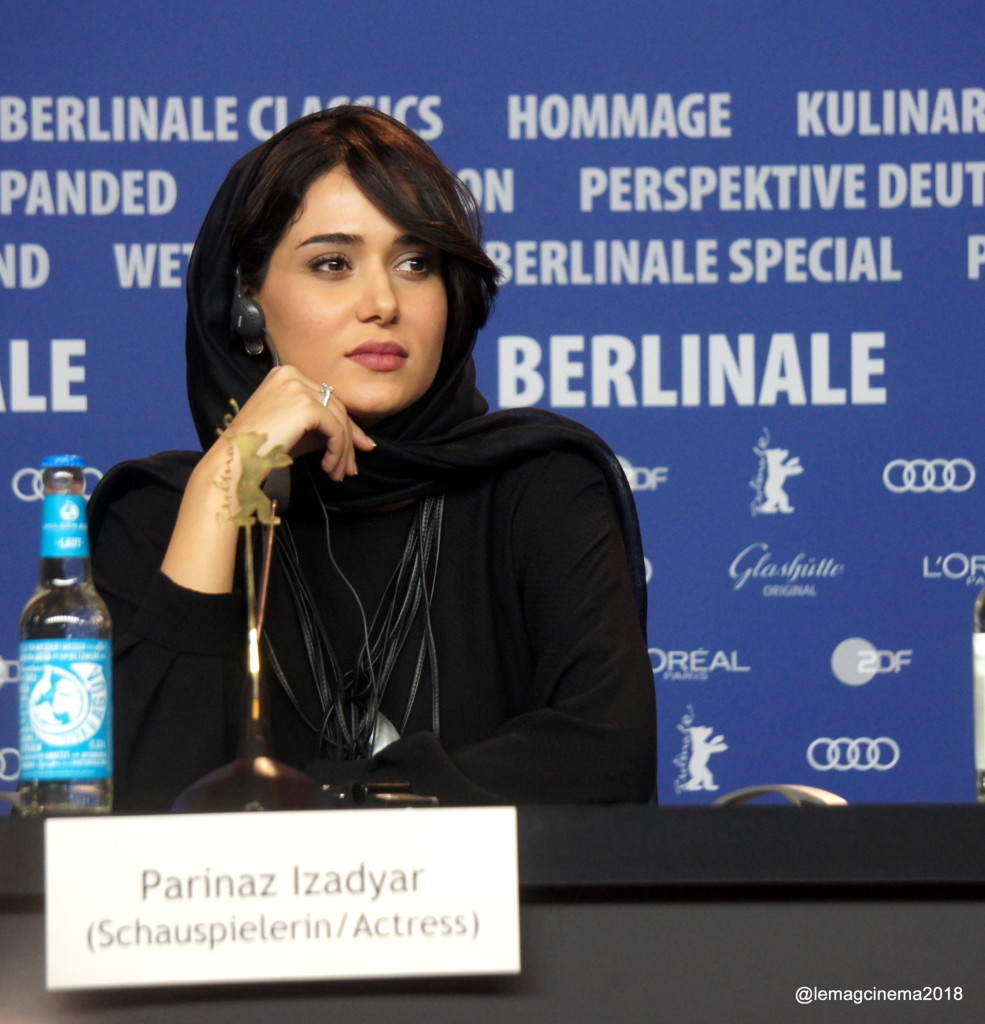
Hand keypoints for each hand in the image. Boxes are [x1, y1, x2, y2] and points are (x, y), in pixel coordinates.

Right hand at [221, 365, 375, 481]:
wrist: (235, 458)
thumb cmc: (260, 448)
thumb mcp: (295, 430)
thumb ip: (322, 426)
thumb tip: (357, 439)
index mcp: (287, 375)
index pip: (326, 399)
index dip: (345, 426)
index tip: (358, 449)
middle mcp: (292, 375)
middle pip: (335, 408)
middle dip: (348, 440)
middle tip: (351, 468)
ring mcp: (298, 387)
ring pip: (338, 420)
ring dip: (343, 451)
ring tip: (339, 474)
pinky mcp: (305, 405)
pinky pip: (334, 429)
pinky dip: (337, 451)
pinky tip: (329, 468)